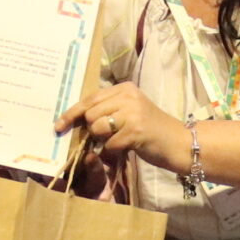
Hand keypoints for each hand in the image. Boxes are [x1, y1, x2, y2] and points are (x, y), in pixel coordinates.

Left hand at [59, 83, 180, 171]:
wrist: (180, 143)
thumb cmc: (151, 130)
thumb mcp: (129, 113)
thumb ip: (108, 111)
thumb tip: (77, 119)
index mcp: (125, 88)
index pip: (90, 99)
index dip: (72, 113)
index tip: (59, 125)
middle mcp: (128, 96)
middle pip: (91, 114)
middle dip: (94, 130)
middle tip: (108, 136)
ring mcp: (132, 112)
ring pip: (98, 128)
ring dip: (104, 140)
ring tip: (121, 140)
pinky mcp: (135, 130)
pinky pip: (110, 144)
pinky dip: (114, 151)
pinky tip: (128, 147)